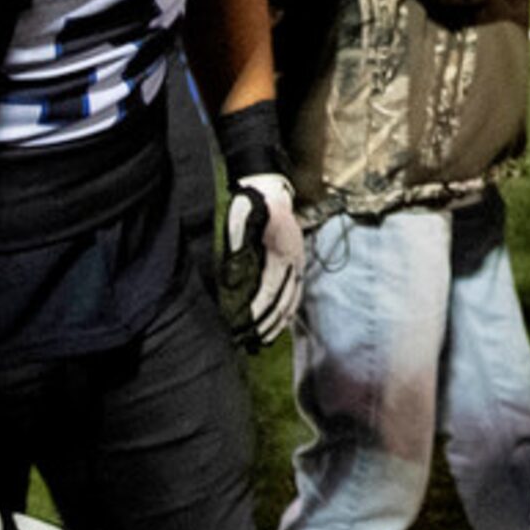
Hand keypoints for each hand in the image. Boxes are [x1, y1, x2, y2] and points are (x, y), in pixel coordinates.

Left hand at [219, 173, 304, 348]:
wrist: (269, 190)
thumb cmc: (252, 205)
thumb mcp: (242, 219)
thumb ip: (238, 244)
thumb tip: (231, 276)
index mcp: (283, 250)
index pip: (272, 287)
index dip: (259, 309)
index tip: (247, 325)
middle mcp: (294, 259)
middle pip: (285, 298)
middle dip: (269, 321)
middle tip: (252, 339)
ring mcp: (298, 261)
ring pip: (293, 297)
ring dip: (280, 319)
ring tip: (265, 338)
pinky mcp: (297, 262)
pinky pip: (296, 291)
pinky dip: (289, 309)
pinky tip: (280, 323)